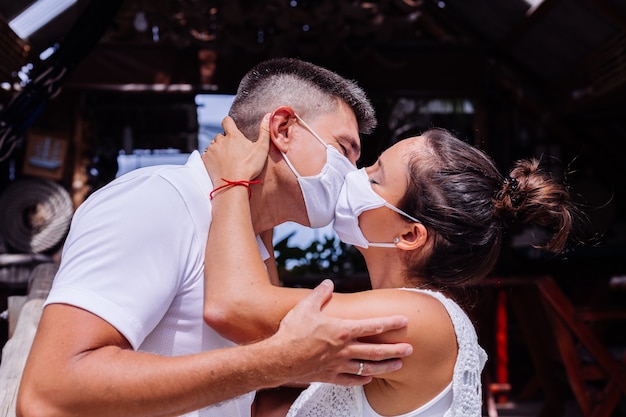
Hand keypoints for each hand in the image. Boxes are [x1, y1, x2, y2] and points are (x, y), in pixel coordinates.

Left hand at [202, 113, 270, 181]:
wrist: (232, 184)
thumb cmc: (248, 167)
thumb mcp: (261, 149)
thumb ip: (265, 131)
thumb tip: (269, 115)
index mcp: (233, 136)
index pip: (227, 120)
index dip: (229, 122)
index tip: (232, 127)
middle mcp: (220, 140)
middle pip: (220, 135)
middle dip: (225, 140)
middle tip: (233, 151)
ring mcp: (211, 150)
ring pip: (213, 146)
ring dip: (218, 150)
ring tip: (227, 160)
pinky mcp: (205, 160)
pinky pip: (207, 155)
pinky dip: (212, 159)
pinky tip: (219, 166)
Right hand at [270, 280, 412, 385]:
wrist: (280, 359)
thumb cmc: (293, 332)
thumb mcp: (306, 306)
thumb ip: (320, 294)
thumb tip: (327, 283)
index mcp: (342, 330)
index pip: (372, 325)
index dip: (390, 322)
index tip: (404, 320)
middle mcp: (344, 349)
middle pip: (376, 350)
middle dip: (396, 349)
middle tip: (410, 349)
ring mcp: (339, 365)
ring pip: (369, 367)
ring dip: (386, 366)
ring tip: (398, 365)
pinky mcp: (330, 377)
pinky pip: (351, 380)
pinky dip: (362, 379)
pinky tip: (369, 378)